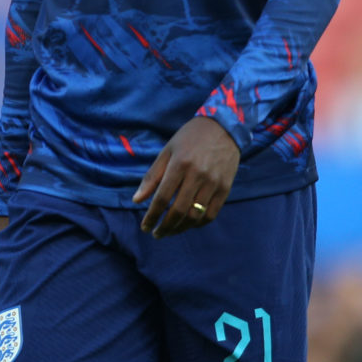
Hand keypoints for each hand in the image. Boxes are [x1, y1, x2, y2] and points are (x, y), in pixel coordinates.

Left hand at [133, 116, 238, 237]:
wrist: (223, 127)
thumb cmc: (189, 138)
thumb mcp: (167, 151)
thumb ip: (152, 176)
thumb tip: (136, 200)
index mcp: (180, 165)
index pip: (162, 198)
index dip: (152, 216)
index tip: (145, 226)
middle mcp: (198, 175)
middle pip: (179, 210)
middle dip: (165, 227)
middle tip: (156, 234)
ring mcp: (214, 183)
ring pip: (195, 216)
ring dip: (180, 228)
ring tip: (170, 231)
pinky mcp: (225, 188)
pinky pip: (211, 214)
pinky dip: (198, 224)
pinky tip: (188, 224)